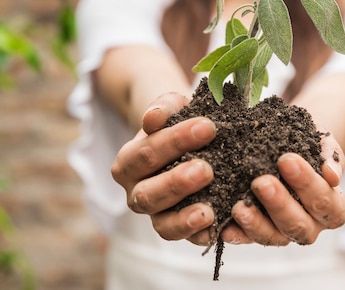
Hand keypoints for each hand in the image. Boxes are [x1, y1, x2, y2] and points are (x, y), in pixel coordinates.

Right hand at [111, 92, 217, 244]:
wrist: (191, 136)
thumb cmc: (178, 120)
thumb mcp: (171, 106)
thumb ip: (162, 108)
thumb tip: (152, 119)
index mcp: (128, 163)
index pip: (146, 153)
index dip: (175, 141)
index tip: (208, 127)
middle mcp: (136, 193)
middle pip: (149, 193)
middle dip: (177, 183)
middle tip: (206, 170)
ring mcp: (156, 215)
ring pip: (162, 224)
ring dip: (184, 218)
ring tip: (208, 211)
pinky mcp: (178, 229)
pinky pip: (185, 239)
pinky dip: (199, 236)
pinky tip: (217, 229)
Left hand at [222, 133, 344, 245]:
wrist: (286, 144)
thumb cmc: (306, 144)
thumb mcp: (321, 142)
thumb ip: (329, 155)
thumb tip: (331, 175)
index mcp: (332, 207)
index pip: (325, 202)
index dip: (308, 183)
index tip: (286, 160)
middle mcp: (310, 225)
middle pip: (299, 225)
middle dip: (280, 204)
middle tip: (261, 182)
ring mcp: (283, 233)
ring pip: (274, 238)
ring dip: (256, 224)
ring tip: (240, 207)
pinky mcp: (257, 234)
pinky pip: (247, 240)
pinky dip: (236, 235)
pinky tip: (224, 227)